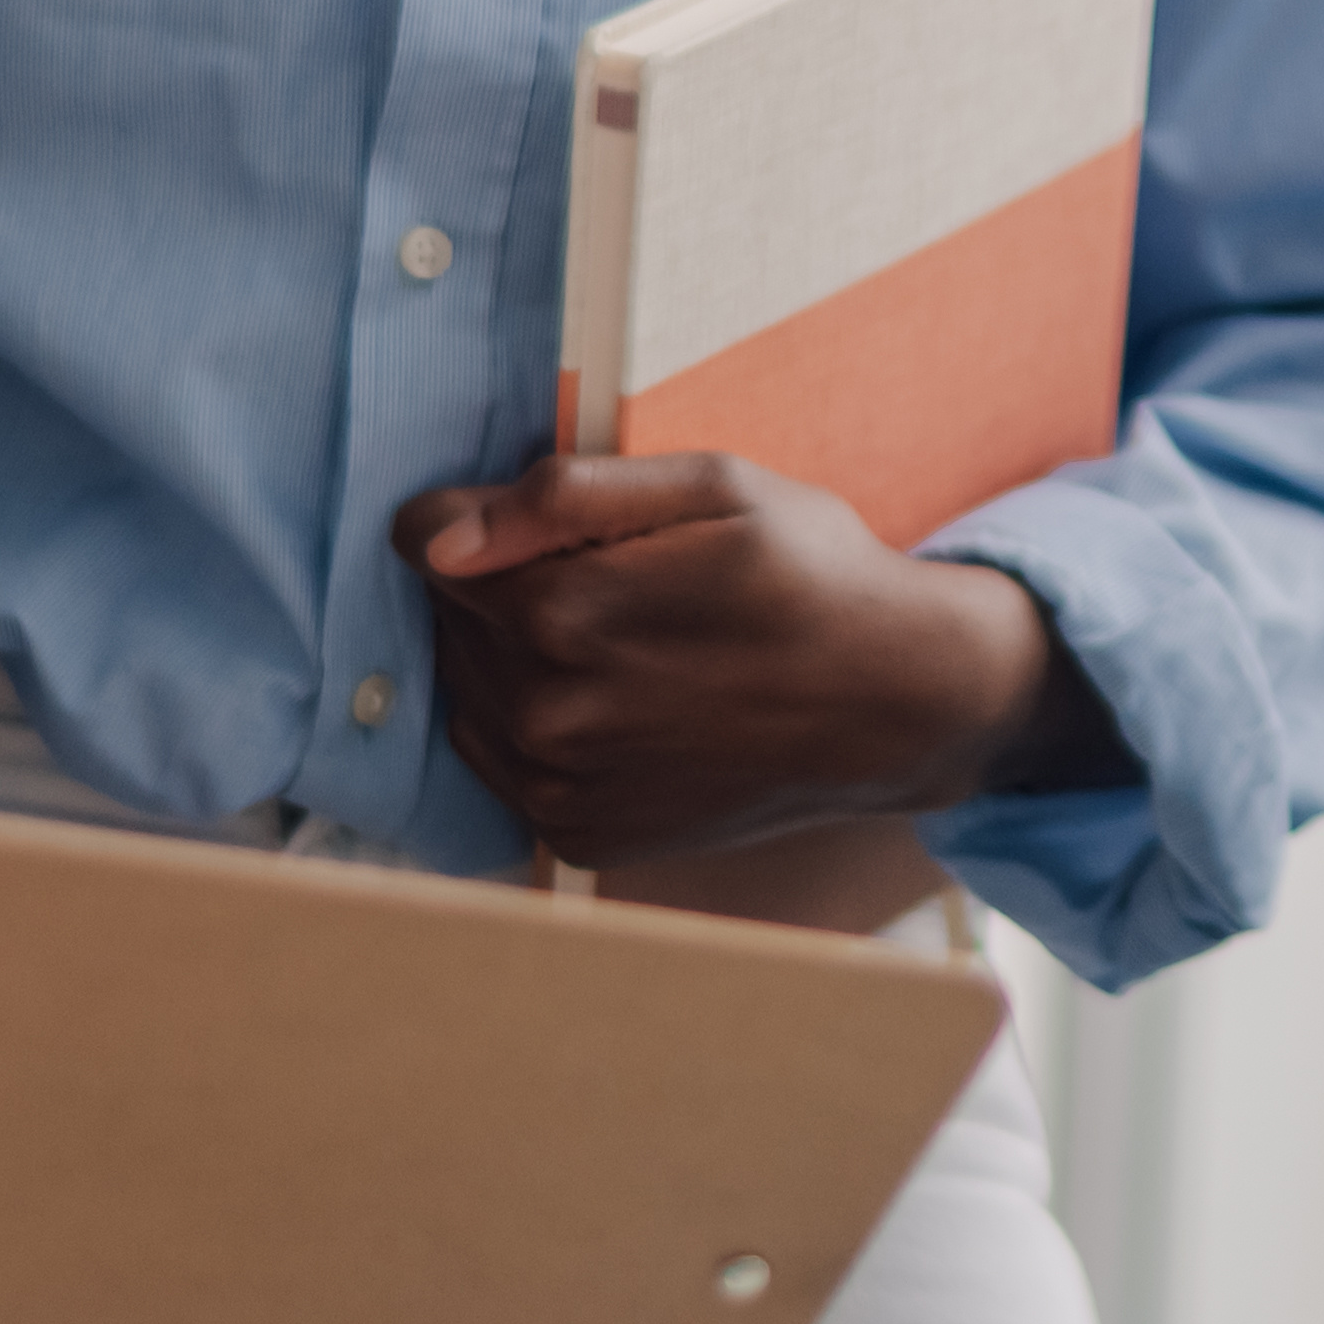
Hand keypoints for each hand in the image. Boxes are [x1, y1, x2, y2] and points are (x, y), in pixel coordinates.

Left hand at [391, 451, 1128, 865]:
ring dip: (517, 657)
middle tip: (618, 581)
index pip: (426, 542)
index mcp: (564, 610)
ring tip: (629, 642)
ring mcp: (561, 785)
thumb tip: (438, 541)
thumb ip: (567, 495)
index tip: (553, 524)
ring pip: (469, 689)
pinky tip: (625, 704)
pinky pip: (505, 761)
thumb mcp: (715, 487)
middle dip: (505, 584)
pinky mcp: (578, 835)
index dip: (481, 517)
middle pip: (449, 616)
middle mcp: (547, 710)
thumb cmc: (812, 575)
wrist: (896, 706)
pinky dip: (542, 727)